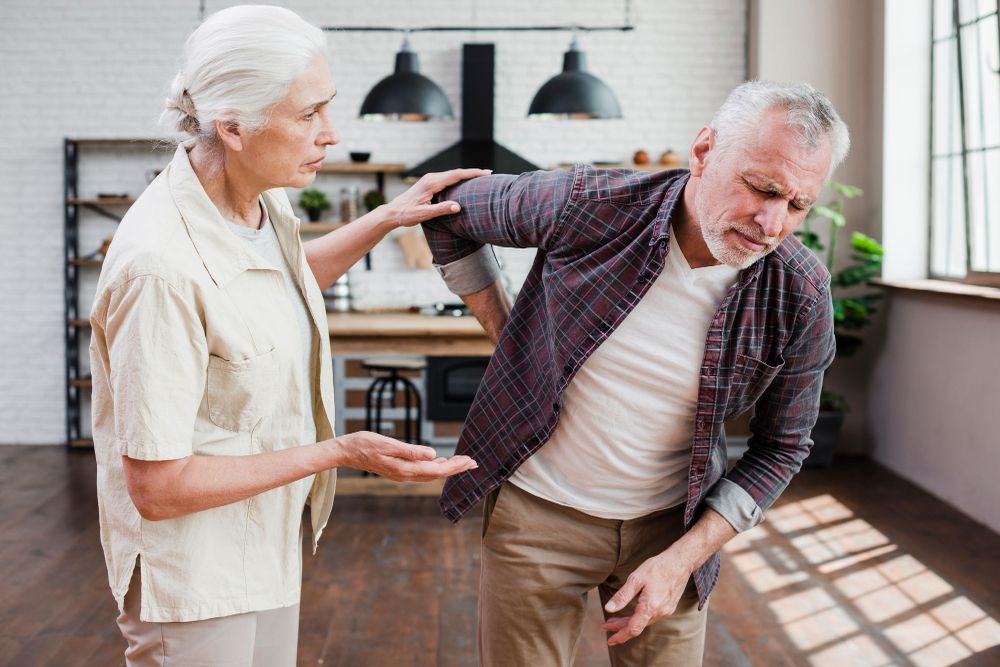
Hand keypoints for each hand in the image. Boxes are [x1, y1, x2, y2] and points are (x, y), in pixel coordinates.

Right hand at [330, 431, 476, 481]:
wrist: (346, 452)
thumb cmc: (365, 444)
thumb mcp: (388, 444)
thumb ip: (411, 451)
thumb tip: (433, 455)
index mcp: (406, 469)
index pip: (437, 469)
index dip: (456, 466)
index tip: (470, 461)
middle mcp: (405, 475)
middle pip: (437, 474)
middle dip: (456, 468)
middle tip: (473, 462)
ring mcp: (401, 474)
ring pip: (430, 474)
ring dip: (447, 468)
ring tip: (461, 462)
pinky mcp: (398, 470)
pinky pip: (422, 472)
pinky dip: (435, 467)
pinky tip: (439, 462)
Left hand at [382, 168, 491, 227]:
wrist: (393, 212)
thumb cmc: (407, 214)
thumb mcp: (423, 214)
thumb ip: (441, 210)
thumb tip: (458, 206)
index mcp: (431, 183)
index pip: (456, 175)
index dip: (472, 173)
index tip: (486, 173)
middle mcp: (431, 178)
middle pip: (456, 172)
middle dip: (473, 173)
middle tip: (489, 174)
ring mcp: (430, 179)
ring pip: (452, 175)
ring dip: (466, 175)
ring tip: (481, 177)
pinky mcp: (429, 183)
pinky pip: (447, 178)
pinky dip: (459, 179)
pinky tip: (465, 183)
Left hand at [601, 551, 693, 645]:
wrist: (680, 562)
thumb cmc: (657, 567)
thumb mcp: (636, 579)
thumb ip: (622, 596)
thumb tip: (608, 609)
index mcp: (650, 607)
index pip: (633, 628)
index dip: (620, 635)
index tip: (609, 640)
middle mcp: (660, 612)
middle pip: (637, 626)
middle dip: (620, 627)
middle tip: (605, 625)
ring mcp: (666, 610)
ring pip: (644, 621)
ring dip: (629, 622)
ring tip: (615, 619)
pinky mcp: (669, 606)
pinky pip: (651, 616)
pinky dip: (639, 617)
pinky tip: (633, 612)